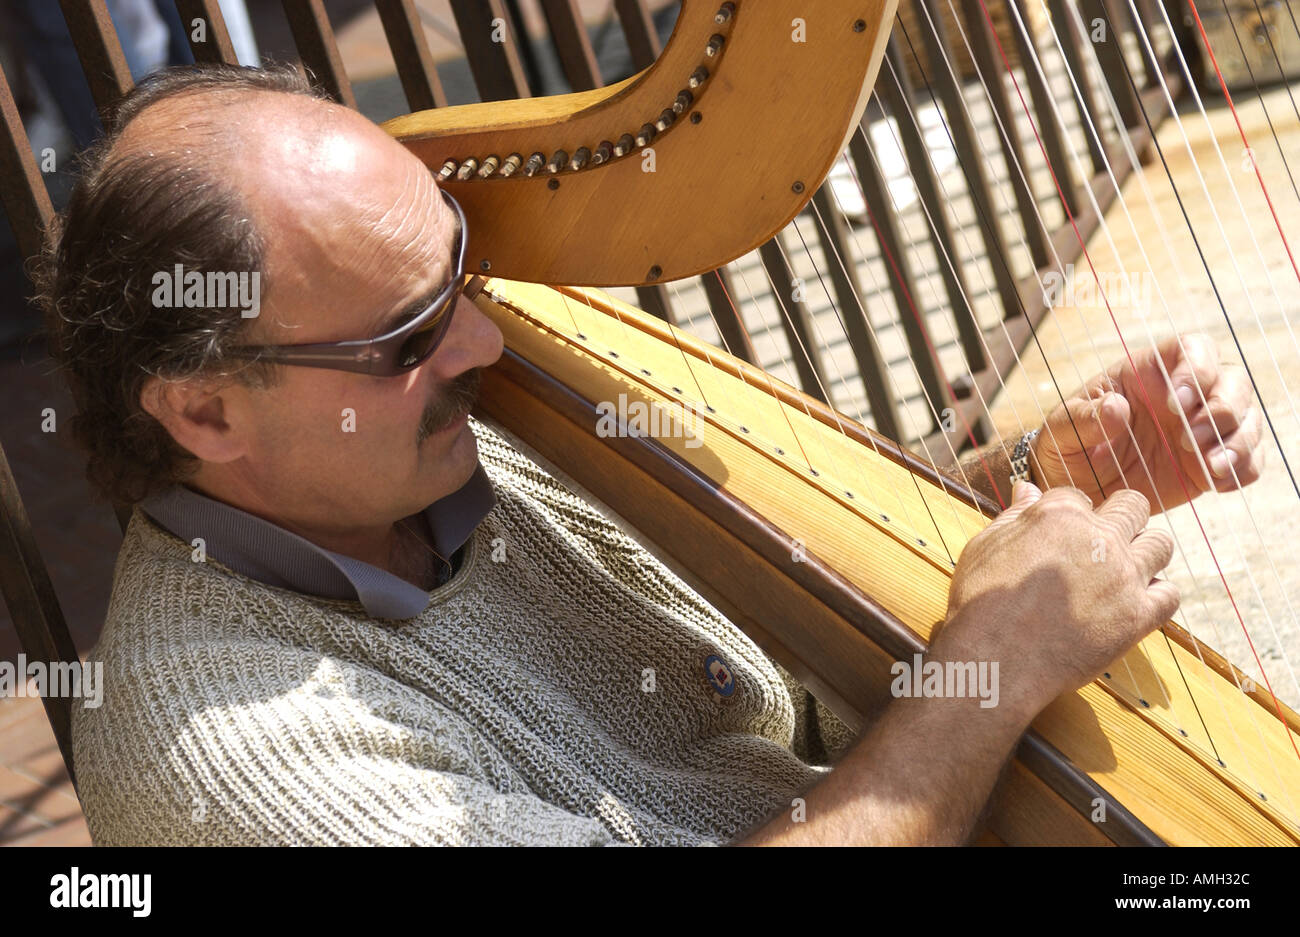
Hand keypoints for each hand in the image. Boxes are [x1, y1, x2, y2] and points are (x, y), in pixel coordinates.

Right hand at [936, 482, 1178, 721]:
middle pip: (1132, 506)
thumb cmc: (981, 604)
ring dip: (1146, 549)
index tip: (1066, 533)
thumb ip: (1013, 516)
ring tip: (1127, 567)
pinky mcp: (1138, 616)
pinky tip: (1136, 601)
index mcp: (1059, 515)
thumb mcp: (984, 548)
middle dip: (1121, 517)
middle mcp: (1099, 538)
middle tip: (1106, 540)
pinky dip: (1157, 594)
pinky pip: (1170, 594)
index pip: (1080, 496)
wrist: (996, 660)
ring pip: (1161, 543)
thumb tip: (1028, 488)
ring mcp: (1123, 576)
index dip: (1073, 513)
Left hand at [1030, 333, 1263, 512]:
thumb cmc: (1065, 450)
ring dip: (1239, 441)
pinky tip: (1218, 485)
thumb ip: (1084, 419)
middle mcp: (1184, 395)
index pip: (1191, 348)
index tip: (1178, 403)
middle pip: (1232, 380)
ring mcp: (1202, 428)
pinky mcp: (1211, 462)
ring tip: (1210, 468)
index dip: (1196, 367)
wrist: (1076, 492)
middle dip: (1224, 408)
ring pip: (1247, 418)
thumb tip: (1116, 407)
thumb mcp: (1061, 432)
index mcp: (1147, 373)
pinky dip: (1243, 469)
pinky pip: (1248, 459)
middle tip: (1191, 441)